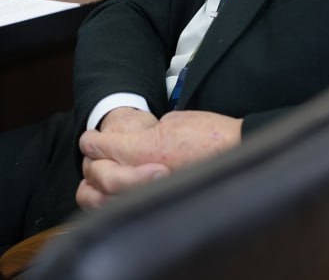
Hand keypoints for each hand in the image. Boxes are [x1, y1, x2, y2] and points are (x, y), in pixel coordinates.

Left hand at [76, 111, 241, 209]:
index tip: (88, 139)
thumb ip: (145, 136)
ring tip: (101, 174)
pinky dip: (111, 201)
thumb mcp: (173, 121)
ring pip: (104, 199)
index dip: (93, 142)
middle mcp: (145, 176)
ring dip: (97, 186)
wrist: (239, 153)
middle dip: (94, 162)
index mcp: (148, 150)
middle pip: (100, 174)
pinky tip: (114, 192)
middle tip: (93, 152)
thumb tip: (128, 146)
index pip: (105, 149)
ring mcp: (151, 195)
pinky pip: (123, 208)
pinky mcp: (159, 205)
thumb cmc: (211, 134)